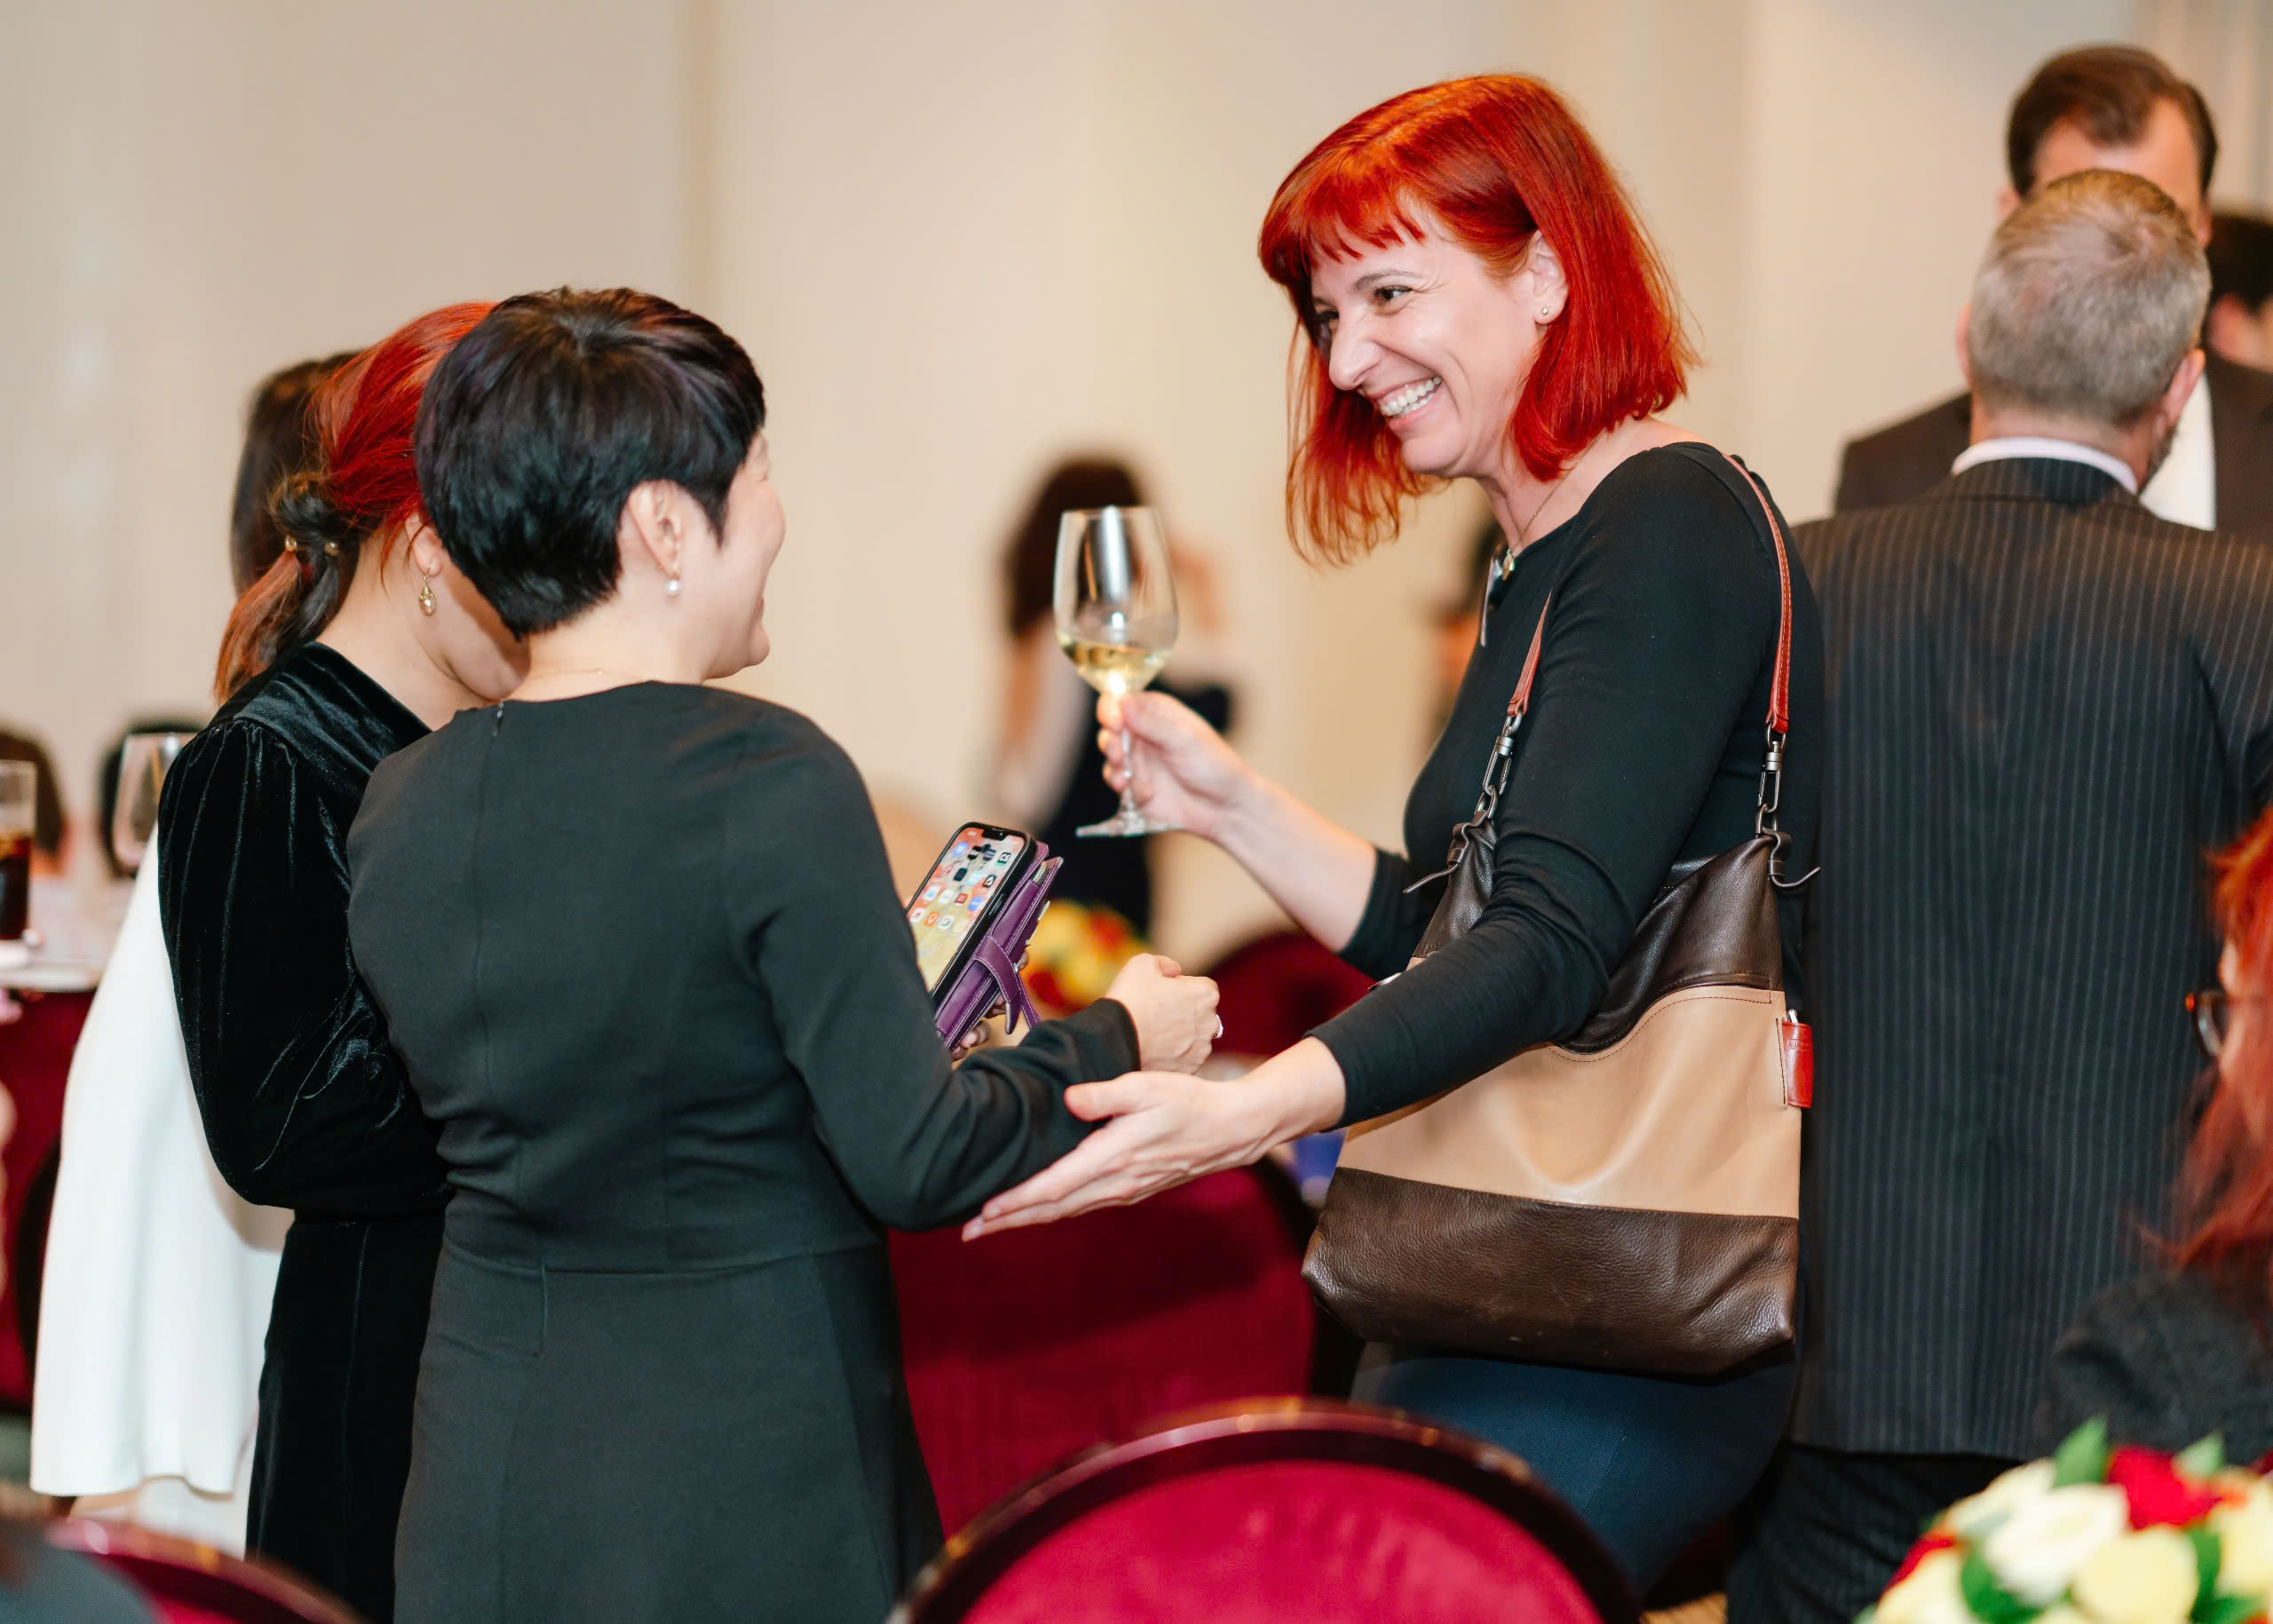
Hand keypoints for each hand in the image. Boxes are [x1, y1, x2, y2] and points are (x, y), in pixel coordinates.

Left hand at [961, 1040, 1344, 1237]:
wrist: (1230, 1130)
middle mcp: (1114, 1182)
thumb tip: (1070, 1099)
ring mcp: (1123, 1190)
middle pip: (1051, 1208)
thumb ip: (1106, 1094)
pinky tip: (1038, 1211)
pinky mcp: (1131, 1188)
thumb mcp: (1147, 1086)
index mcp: (1112, 1157)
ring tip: (991, 1225)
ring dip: (1027, 1219)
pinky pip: (1083, 1206)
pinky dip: (1053, 1212)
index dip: (1016, 1200)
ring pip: (1065, 1211)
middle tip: (967, 1231)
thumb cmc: (1188, 1101)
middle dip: (1008, 1220)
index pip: (1054, 1186)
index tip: (983, 1210)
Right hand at [1098, 691, 1252, 841]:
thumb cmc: (1214, 765)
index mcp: (1155, 713)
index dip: (1110, 709)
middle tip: (1119, 755)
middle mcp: (1143, 734)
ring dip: (1113, 769)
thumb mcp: (1185, 740)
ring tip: (1125, 780)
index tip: (1114, 722)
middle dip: (1109, 742)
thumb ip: (1151, 723)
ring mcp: (1138, 761)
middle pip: (1108, 730)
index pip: (1120, 701)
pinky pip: (1118, 785)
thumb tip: (1122, 702)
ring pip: (1109, 759)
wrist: (1225, 808)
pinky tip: (1147, 794)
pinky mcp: (1135, 787)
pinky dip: (1127, 790)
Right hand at [1100, 953, 1218, 1072]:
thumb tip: (1175, 971)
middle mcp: (1210, 1022)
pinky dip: (1174, 1054)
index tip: (1160, 993)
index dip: (1180, 987)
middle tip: (1155, 1013)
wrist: (1114, 1042)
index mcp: (1206, 994)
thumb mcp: (1143, 963)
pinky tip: (1154, 1049)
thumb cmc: (1130, 1000)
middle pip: (1201, 1012)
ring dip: (1180, 1034)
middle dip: (1184, 1011)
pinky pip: (1185, 1058)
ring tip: (1152, 1033)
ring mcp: (1201, 1049)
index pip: (1201, 986)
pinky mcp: (1190, 1069)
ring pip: (1194, 1037)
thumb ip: (1166, 964)